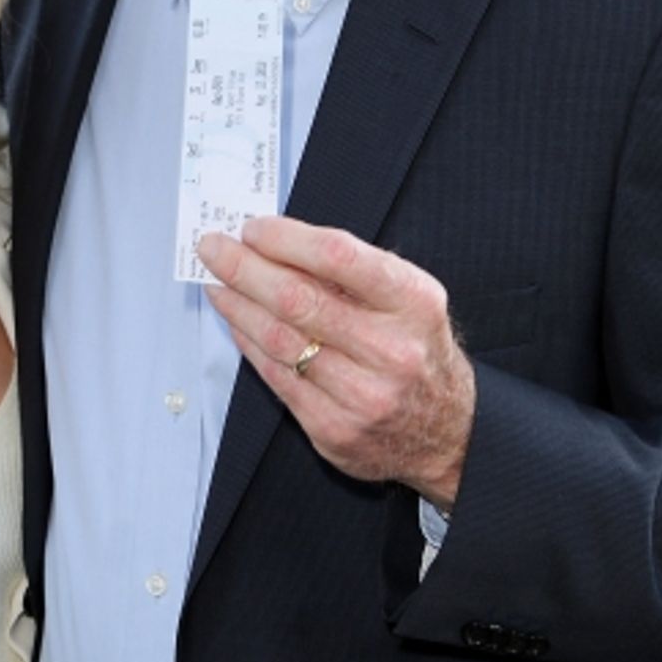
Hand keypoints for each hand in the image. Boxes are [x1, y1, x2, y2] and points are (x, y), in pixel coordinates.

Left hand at [200, 217, 474, 510]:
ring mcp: (362, 394)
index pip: (338, 256)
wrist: (447, 433)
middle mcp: (392, 349)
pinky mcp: (334, 429)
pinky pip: (276, 376)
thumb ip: (351, 269)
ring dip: (238, 305)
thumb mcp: (407, 297)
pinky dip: (249, 343)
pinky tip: (238, 322)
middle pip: (297, 299)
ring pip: (279, 339)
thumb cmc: (415, 348)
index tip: (253, 228)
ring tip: (218, 282)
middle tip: (214, 249)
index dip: (285, 239)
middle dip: (244, 268)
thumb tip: (274, 243)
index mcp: (413, 302)